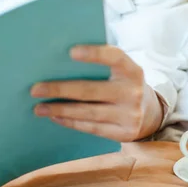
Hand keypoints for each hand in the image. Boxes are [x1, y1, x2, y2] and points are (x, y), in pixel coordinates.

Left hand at [30, 45, 163, 141]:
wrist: (152, 113)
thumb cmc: (125, 85)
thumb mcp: (123, 71)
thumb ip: (103, 65)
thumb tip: (60, 62)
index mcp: (133, 70)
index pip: (114, 57)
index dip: (94, 54)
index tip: (70, 52)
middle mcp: (134, 92)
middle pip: (91, 90)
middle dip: (60, 89)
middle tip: (35, 89)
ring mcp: (130, 115)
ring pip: (88, 113)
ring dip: (59, 109)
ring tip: (39, 107)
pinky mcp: (124, 134)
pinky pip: (92, 128)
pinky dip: (70, 122)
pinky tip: (55, 116)